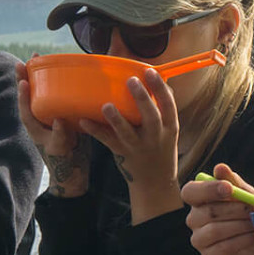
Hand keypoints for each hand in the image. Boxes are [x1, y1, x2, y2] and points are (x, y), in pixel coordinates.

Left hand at [16, 62, 89, 196]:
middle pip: (31, 95)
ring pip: (42, 93)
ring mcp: (51, 116)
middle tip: (29, 58)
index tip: (22, 81)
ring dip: (41, 77)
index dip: (22, 95)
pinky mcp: (63, 115)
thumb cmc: (64, 162)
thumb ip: (59, 137)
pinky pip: (57, 97)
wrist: (75, 170)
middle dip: (27, 77)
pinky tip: (64, 73)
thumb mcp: (61, 149)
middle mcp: (41, 119)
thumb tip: (58, 120)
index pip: (24, 108)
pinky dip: (58, 85)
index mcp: (35, 127)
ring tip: (41, 59)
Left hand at [79, 67, 181, 223]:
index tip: (150, 72)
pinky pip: (108, 141)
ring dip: (116, 119)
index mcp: (169, 127)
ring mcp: (138, 147)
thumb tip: (156, 79)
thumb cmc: (160, 149)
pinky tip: (84, 121)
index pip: (169, 105)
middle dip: (141, 99)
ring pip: (127, 132)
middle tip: (131, 81)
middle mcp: (155, 137)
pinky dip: (96, 131)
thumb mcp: (167, 131)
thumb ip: (161, 109)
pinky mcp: (123, 154)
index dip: (160, 88)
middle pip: (150, 116)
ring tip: (106, 106)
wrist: (155, 182)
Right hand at [183, 163, 253, 254]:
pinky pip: (223, 247)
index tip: (229, 188)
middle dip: (234, 209)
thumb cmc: (245, 213)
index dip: (208, 189)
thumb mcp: (244, 195)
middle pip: (207, 212)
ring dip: (239, 225)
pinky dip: (242, 240)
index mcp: (198, 200)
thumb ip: (234, 182)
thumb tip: (220, 168)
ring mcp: (199, 240)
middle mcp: (193, 219)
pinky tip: (253, 236)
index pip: (190, 192)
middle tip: (252, 209)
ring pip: (214, 230)